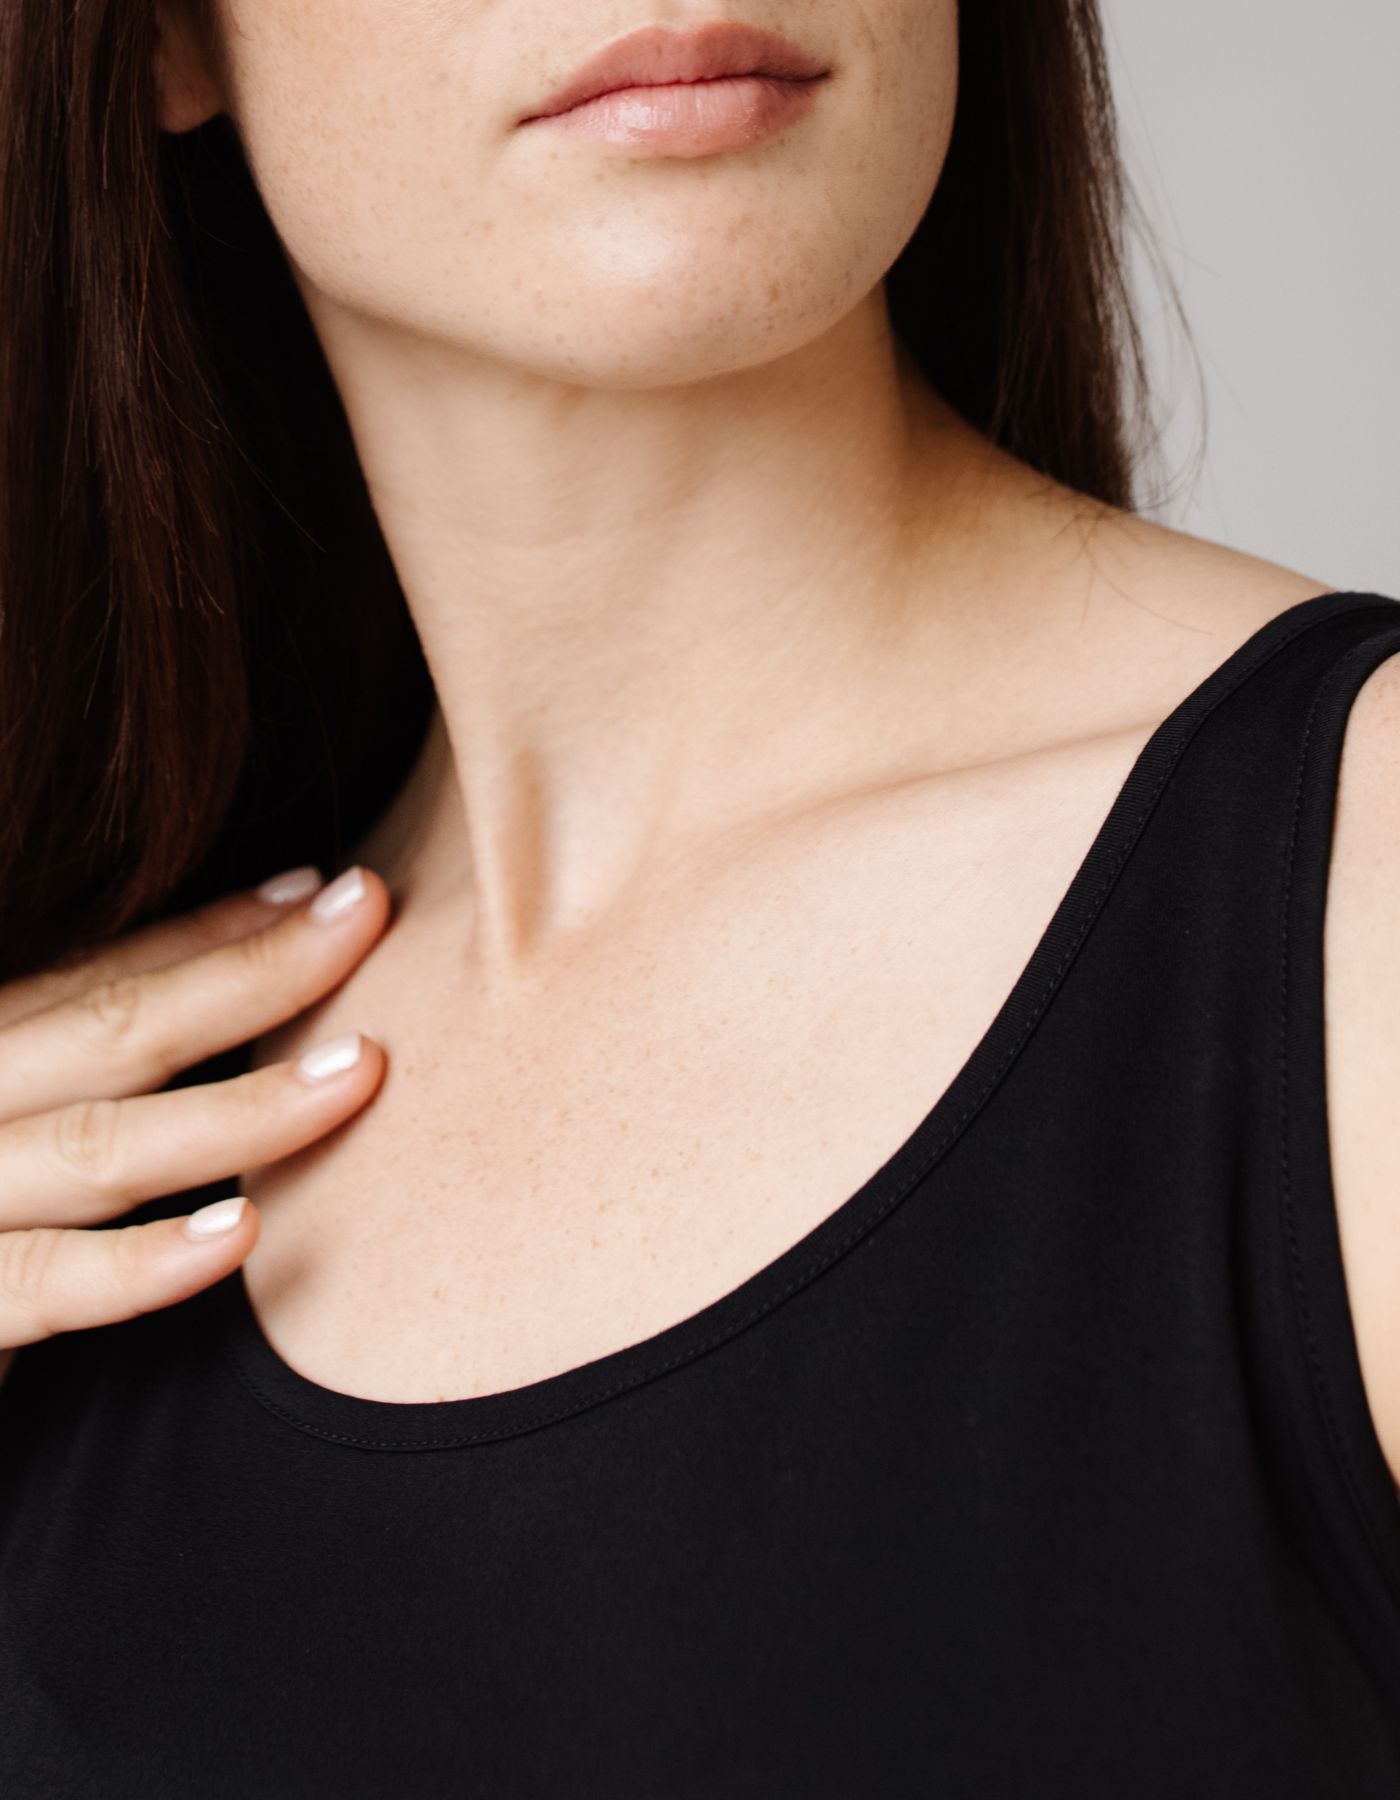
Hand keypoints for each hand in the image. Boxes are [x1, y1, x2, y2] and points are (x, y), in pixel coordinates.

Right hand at [0, 864, 389, 1357]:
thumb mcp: (9, 1141)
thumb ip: (86, 1084)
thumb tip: (248, 996)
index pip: (103, 981)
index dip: (218, 932)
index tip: (328, 893)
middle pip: (113, 1032)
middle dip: (251, 973)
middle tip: (368, 912)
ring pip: (99, 1145)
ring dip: (238, 1109)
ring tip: (357, 1071)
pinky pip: (43, 1282)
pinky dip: (140, 1263)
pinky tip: (240, 1233)